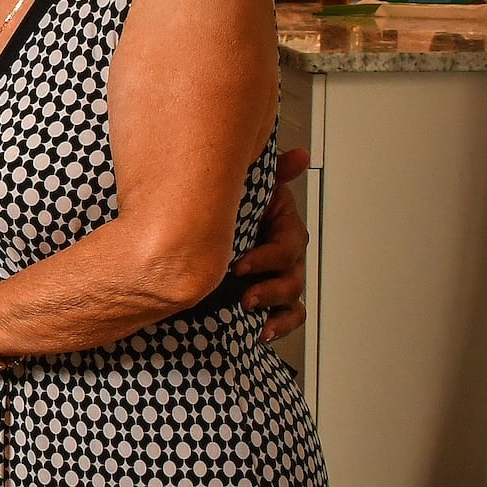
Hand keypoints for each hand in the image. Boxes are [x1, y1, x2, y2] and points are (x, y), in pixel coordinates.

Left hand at [234, 147, 309, 342]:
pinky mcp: (267, 298)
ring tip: (249, 309)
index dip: (268, 257)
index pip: (290, 243)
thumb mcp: (243, 186)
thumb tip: (299, 155)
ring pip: (292, 296)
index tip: (239, 266)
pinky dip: (281, 325)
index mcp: (281, 224)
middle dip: (270, 287)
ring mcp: (276, 276)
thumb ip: (271, 172)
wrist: (187, 236)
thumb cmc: (220, 206)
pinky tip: (263, 331)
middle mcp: (282, 252)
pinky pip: (289, 315)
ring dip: (275, 307)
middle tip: (244, 295)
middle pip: (293, 274)